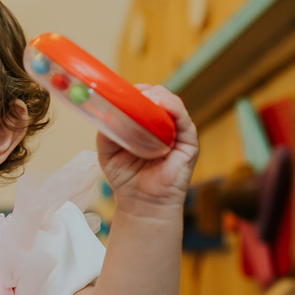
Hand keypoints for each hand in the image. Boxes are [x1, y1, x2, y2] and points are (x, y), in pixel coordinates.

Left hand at [96, 85, 198, 219]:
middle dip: (145, 92)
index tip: (122, 91)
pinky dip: (173, 108)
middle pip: (159, 96)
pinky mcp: (189, 143)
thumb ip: (106, 132)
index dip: (134, 92)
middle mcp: (162, 126)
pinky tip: (160, 105)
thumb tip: (105, 112)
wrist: (142, 204)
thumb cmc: (126, 179)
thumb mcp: (108, 152)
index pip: (144, 99)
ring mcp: (177, 133)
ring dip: (158, 96)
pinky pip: (184, 120)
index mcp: (145, 125)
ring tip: (145, 99)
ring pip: (172, 103)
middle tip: (132, 94)